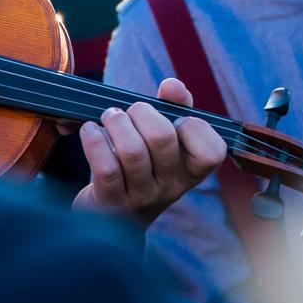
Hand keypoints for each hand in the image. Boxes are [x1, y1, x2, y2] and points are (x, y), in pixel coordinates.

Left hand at [73, 77, 227, 224]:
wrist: (114, 216)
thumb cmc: (146, 165)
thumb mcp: (167, 138)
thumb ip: (176, 106)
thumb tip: (172, 86)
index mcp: (191, 171)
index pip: (212, 151)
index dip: (194, 126)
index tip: (176, 120)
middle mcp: (171, 188)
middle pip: (162, 137)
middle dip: (141, 112)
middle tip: (129, 112)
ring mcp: (142, 198)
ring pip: (132, 151)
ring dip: (116, 121)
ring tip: (110, 116)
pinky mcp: (111, 204)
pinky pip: (106, 168)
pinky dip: (95, 141)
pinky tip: (90, 131)